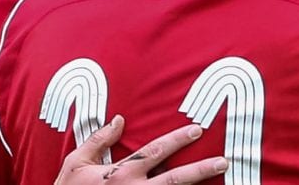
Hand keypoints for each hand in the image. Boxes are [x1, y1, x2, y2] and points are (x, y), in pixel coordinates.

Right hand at [54, 115, 227, 183]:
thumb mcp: (76, 162)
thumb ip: (99, 140)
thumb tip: (119, 120)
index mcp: (121, 174)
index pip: (156, 151)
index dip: (178, 140)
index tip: (197, 131)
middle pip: (175, 180)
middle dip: (200, 170)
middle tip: (223, 161)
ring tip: (217, 179)